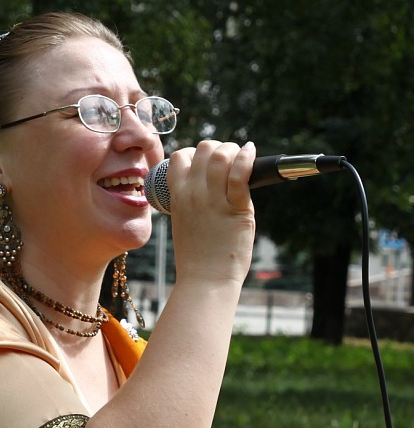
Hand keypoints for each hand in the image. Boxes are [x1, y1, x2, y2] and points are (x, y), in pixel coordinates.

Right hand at [166, 140, 255, 284]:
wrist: (205, 279)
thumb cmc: (197, 256)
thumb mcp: (185, 221)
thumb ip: (194, 201)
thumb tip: (213, 186)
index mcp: (176, 195)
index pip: (180, 157)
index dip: (195, 153)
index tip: (207, 162)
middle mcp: (193, 192)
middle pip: (203, 149)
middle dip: (219, 148)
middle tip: (230, 159)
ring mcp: (213, 199)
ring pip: (221, 155)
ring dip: (234, 150)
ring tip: (243, 156)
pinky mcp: (235, 207)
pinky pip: (240, 173)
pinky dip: (247, 158)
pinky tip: (251, 152)